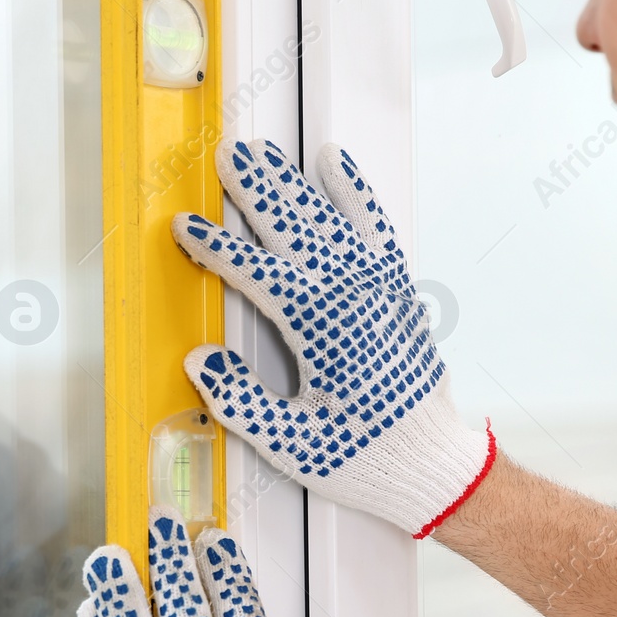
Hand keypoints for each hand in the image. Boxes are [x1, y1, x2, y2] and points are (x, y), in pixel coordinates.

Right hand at [172, 139, 495, 538]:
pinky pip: (374, 226)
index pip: (255, 273)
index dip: (216, 248)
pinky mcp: (395, 290)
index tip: (186, 227)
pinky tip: (335, 164)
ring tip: (263, 154)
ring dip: (293, 184)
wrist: (430, 462)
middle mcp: (352, 296)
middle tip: (227, 156)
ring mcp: (378, 287)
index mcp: (320, 328)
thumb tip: (201, 361)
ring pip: (329, 218)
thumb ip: (240, 402)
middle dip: (256, 191)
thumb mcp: (290, 443)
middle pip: (294, 228)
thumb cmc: (364, 456)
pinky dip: (355, 192)